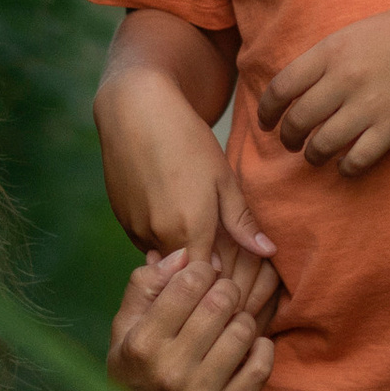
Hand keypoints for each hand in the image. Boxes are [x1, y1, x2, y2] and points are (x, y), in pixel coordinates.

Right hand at [96, 67, 278, 285]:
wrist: (135, 112)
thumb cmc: (187, 140)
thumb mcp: (223, 178)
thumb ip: (242, 221)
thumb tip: (268, 253)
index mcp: (190, 230)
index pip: (210, 279)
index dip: (224, 278)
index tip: (236, 267)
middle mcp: (158, 238)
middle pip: (186, 273)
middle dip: (204, 267)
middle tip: (219, 242)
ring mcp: (136, 230)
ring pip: (165, 259)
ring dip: (181, 251)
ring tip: (191, 216)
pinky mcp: (121, 221)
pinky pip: (146, 243)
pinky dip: (161, 237)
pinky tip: (170, 208)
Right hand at [104, 250, 274, 390]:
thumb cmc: (133, 377)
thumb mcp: (123, 332)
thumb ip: (144, 287)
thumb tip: (182, 254)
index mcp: (142, 343)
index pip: (187, 283)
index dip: (201, 270)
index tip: (202, 277)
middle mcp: (170, 369)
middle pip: (220, 302)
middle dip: (226, 290)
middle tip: (221, 296)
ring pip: (243, 330)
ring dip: (242, 319)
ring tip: (230, 323)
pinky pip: (260, 366)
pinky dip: (261, 348)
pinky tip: (248, 346)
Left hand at [257, 1, 389, 174]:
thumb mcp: (354, 33)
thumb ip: (324, 58)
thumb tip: (296, 85)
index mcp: (331, 51)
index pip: (281, 88)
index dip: (267, 112)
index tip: (267, 123)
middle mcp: (344, 79)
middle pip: (298, 121)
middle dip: (288, 138)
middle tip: (291, 144)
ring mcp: (369, 105)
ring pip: (322, 145)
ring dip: (313, 156)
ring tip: (316, 157)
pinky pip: (358, 159)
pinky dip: (346, 168)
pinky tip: (346, 166)